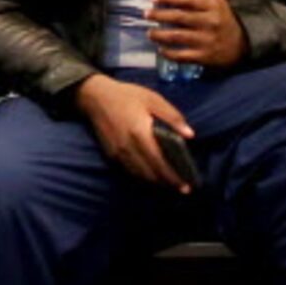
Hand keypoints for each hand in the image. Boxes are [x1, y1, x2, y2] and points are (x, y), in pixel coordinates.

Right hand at [77, 74, 194, 191]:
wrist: (95, 97)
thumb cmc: (126, 96)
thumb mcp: (153, 99)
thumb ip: (172, 117)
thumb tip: (190, 134)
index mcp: (140, 133)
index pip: (159, 162)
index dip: (173, 177)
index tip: (186, 186)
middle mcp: (128, 148)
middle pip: (150, 173)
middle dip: (167, 183)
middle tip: (182, 188)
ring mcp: (118, 153)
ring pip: (139, 175)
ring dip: (155, 182)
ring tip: (170, 184)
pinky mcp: (111, 155)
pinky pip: (129, 170)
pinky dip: (142, 176)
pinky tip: (152, 175)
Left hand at [147, 0, 244, 71]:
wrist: (242, 45)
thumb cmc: (226, 21)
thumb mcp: (221, 3)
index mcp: (212, 6)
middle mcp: (209, 22)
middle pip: (179, 17)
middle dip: (159, 15)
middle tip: (146, 14)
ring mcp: (206, 40)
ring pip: (177, 36)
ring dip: (160, 35)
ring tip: (150, 33)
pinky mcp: (204, 56)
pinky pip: (182, 55)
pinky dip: (169, 53)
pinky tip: (161, 50)